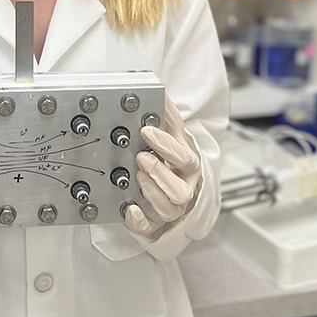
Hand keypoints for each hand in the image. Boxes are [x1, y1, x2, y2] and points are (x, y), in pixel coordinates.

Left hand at [124, 98, 200, 239]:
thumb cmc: (169, 151)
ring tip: (137, 177)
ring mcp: (170, 205)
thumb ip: (165, 111)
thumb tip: (158, 88)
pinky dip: (140, 222)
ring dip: (152, 193)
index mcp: (187, 165)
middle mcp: (182, 187)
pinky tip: (130, 209)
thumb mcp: (169, 128)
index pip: (183, 157)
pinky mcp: (154, 221)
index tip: (147, 131)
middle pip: (181, 190)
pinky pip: (149, 228)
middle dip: (161, 173)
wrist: (170, 175)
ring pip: (169, 209)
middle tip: (141, 157)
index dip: (166, 145)